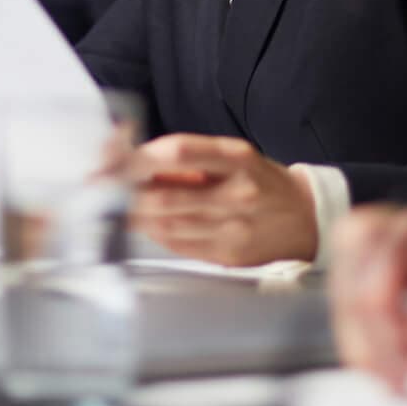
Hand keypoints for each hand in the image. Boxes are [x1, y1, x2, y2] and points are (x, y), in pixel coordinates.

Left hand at [128, 134, 318, 266]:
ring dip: (135, 216)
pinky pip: (180, 244)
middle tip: (99, 188)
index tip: (113, 161)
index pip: (180, 152)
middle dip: (127, 192)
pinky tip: (146, 225)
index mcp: (238, 158)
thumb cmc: (261, 182)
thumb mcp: (233, 158)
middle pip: (167, 194)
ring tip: (115, 207)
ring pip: (168, 223)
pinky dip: (156, 234)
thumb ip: (188, 160)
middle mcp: (238, 192)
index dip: (140, 157)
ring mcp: (234, 226)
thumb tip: (132, 161)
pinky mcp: (229, 253)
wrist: (306, 218)